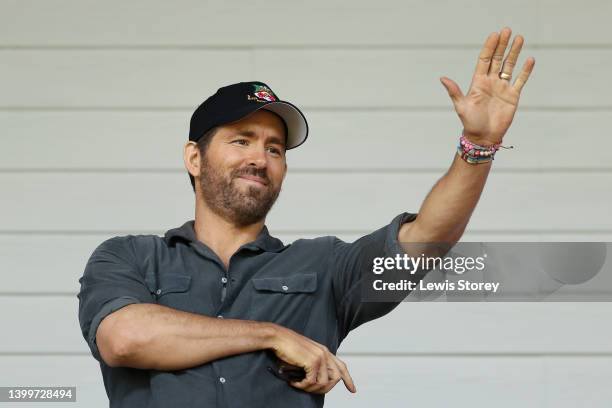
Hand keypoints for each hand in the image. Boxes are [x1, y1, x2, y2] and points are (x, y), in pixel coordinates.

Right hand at [269, 324, 355, 393]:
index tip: (353, 390)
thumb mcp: (305, 355)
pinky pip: (312, 382)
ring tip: (299, 385)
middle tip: (310, 390)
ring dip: (310, 389)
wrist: (278, 338)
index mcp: (324, 351)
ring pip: (324, 383)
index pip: (341, 367)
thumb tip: (318, 381)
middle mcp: (325, 353)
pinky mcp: (312, 362)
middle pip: (336, 378)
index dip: (348, 379)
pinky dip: (302, 386)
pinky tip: (293, 382)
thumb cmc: (288, 347)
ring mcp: (320, 357)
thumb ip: (315, 364)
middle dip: (325, 389)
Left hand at [440, 27, 535, 145]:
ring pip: (509, 66)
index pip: (484, 60)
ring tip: (520, 38)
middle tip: (507, 30)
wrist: (483, 138)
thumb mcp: (461, 106)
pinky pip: (520, 80)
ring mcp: (502, 88)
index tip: (494, 35)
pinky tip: (529, 59)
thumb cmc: (470, 123)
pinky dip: (525, 71)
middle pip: (497, 59)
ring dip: (514, 53)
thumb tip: (442, 78)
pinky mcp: (512, 96)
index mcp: (478, 82)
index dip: (489, 48)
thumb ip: (454, 91)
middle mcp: (490, 82)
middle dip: (502, 45)